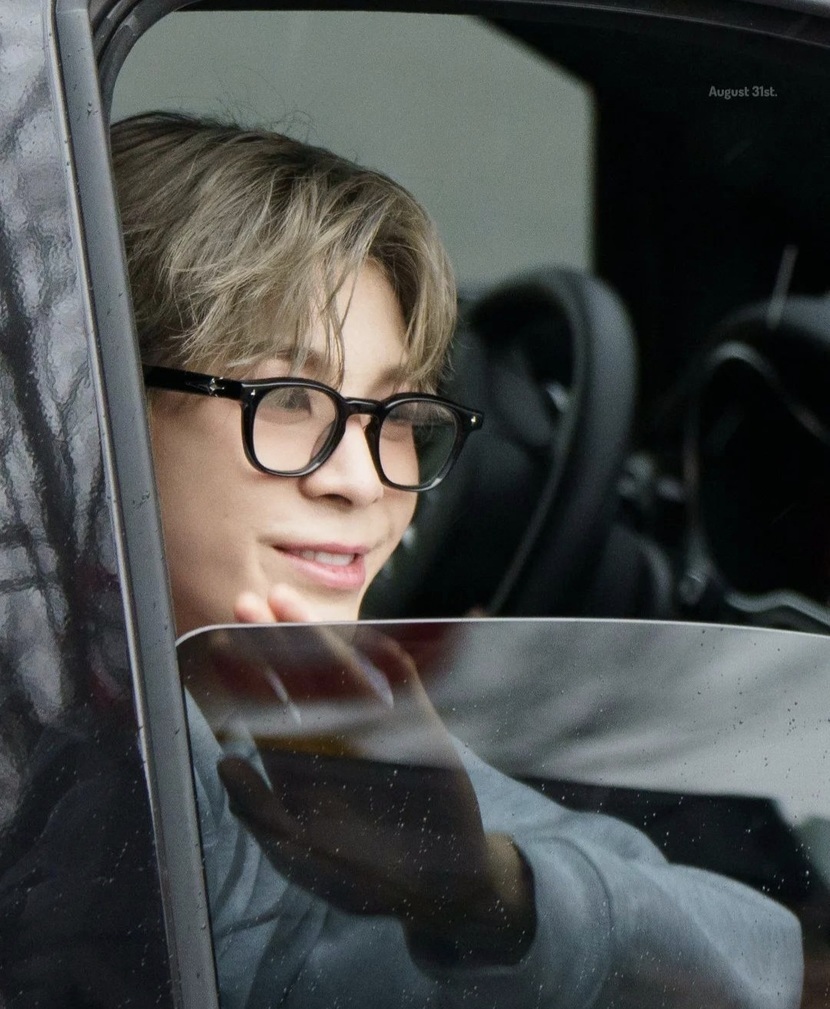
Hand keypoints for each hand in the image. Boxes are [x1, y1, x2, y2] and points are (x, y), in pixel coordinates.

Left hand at [199, 586, 535, 963]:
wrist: (440, 886)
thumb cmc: (364, 876)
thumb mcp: (302, 855)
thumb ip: (261, 813)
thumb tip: (225, 766)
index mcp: (301, 763)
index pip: (267, 708)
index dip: (244, 675)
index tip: (218, 641)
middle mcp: (334, 737)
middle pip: (298, 679)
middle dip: (271, 640)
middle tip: (246, 602)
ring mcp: (377, 729)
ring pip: (343, 672)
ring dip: (318, 637)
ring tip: (288, 603)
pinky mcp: (421, 730)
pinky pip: (403, 689)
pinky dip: (389, 664)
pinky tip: (372, 640)